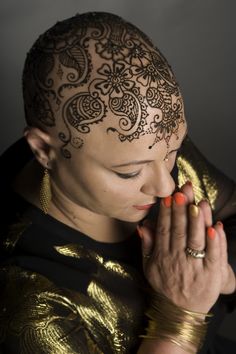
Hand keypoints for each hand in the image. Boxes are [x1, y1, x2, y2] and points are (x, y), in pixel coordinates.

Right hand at [138, 182, 235, 313]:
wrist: (179, 312)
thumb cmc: (165, 285)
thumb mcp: (149, 267)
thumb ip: (147, 245)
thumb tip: (142, 226)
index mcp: (162, 256)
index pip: (164, 229)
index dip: (166, 212)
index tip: (168, 196)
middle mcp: (177, 260)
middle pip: (180, 231)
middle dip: (181, 210)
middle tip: (182, 191)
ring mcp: (195, 267)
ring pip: (196, 241)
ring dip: (197, 221)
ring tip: (197, 203)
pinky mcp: (211, 275)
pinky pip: (214, 257)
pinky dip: (215, 242)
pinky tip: (214, 227)